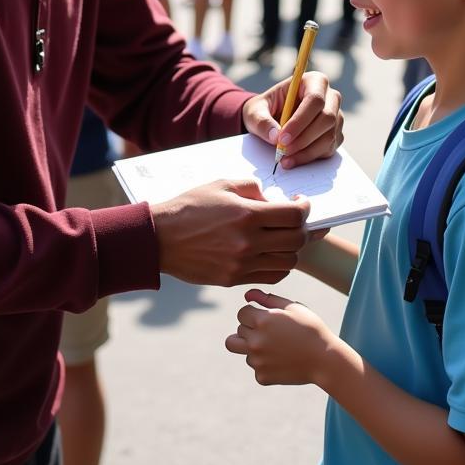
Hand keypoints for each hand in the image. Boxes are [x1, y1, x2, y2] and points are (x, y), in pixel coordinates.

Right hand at [151, 179, 309, 286]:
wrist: (160, 238)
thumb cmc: (190, 207)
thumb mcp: (221, 185)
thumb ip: (252, 188)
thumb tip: (272, 199)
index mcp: (247, 215)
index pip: (294, 216)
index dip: (305, 208)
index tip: (301, 204)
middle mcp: (248, 242)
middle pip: (296, 240)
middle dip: (303, 228)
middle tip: (297, 221)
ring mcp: (242, 264)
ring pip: (288, 262)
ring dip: (291, 248)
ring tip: (283, 237)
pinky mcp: (234, 279)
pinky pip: (271, 276)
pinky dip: (278, 266)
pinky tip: (271, 253)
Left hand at [225, 289, 336, 385]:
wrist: (325, 360)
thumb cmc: (310, 328)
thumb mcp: (292, 307)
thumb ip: (267, 299)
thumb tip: (246, 296)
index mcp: (261, 321)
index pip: (241, 313)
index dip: (254, 314)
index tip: (267, 318)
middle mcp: (255, 341)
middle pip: (238, 332)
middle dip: (251, 329)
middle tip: (272, 333)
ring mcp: (257, 361)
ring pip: (243, 351)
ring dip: (254, 348)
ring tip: (276, 347)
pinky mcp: (262, 377)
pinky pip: (255, 368)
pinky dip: (265, 365)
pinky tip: (282, 361)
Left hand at [242, 71, 342, 168]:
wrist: (271, 118)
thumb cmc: (265, 108)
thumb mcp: (256, 111)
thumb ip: (262, 121)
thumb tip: (275, 136)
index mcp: (313, 81)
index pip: (315, 100)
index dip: (300, 121)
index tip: (282, 138)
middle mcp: (330, 97)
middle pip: (327, 118)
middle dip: (303, 138)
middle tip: (282, 151)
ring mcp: (336, 116)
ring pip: (329, 136)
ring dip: (306, 151)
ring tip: (285, 158)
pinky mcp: (335, 134)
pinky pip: (329, 148)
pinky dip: (310, 156)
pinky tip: (293, 159)